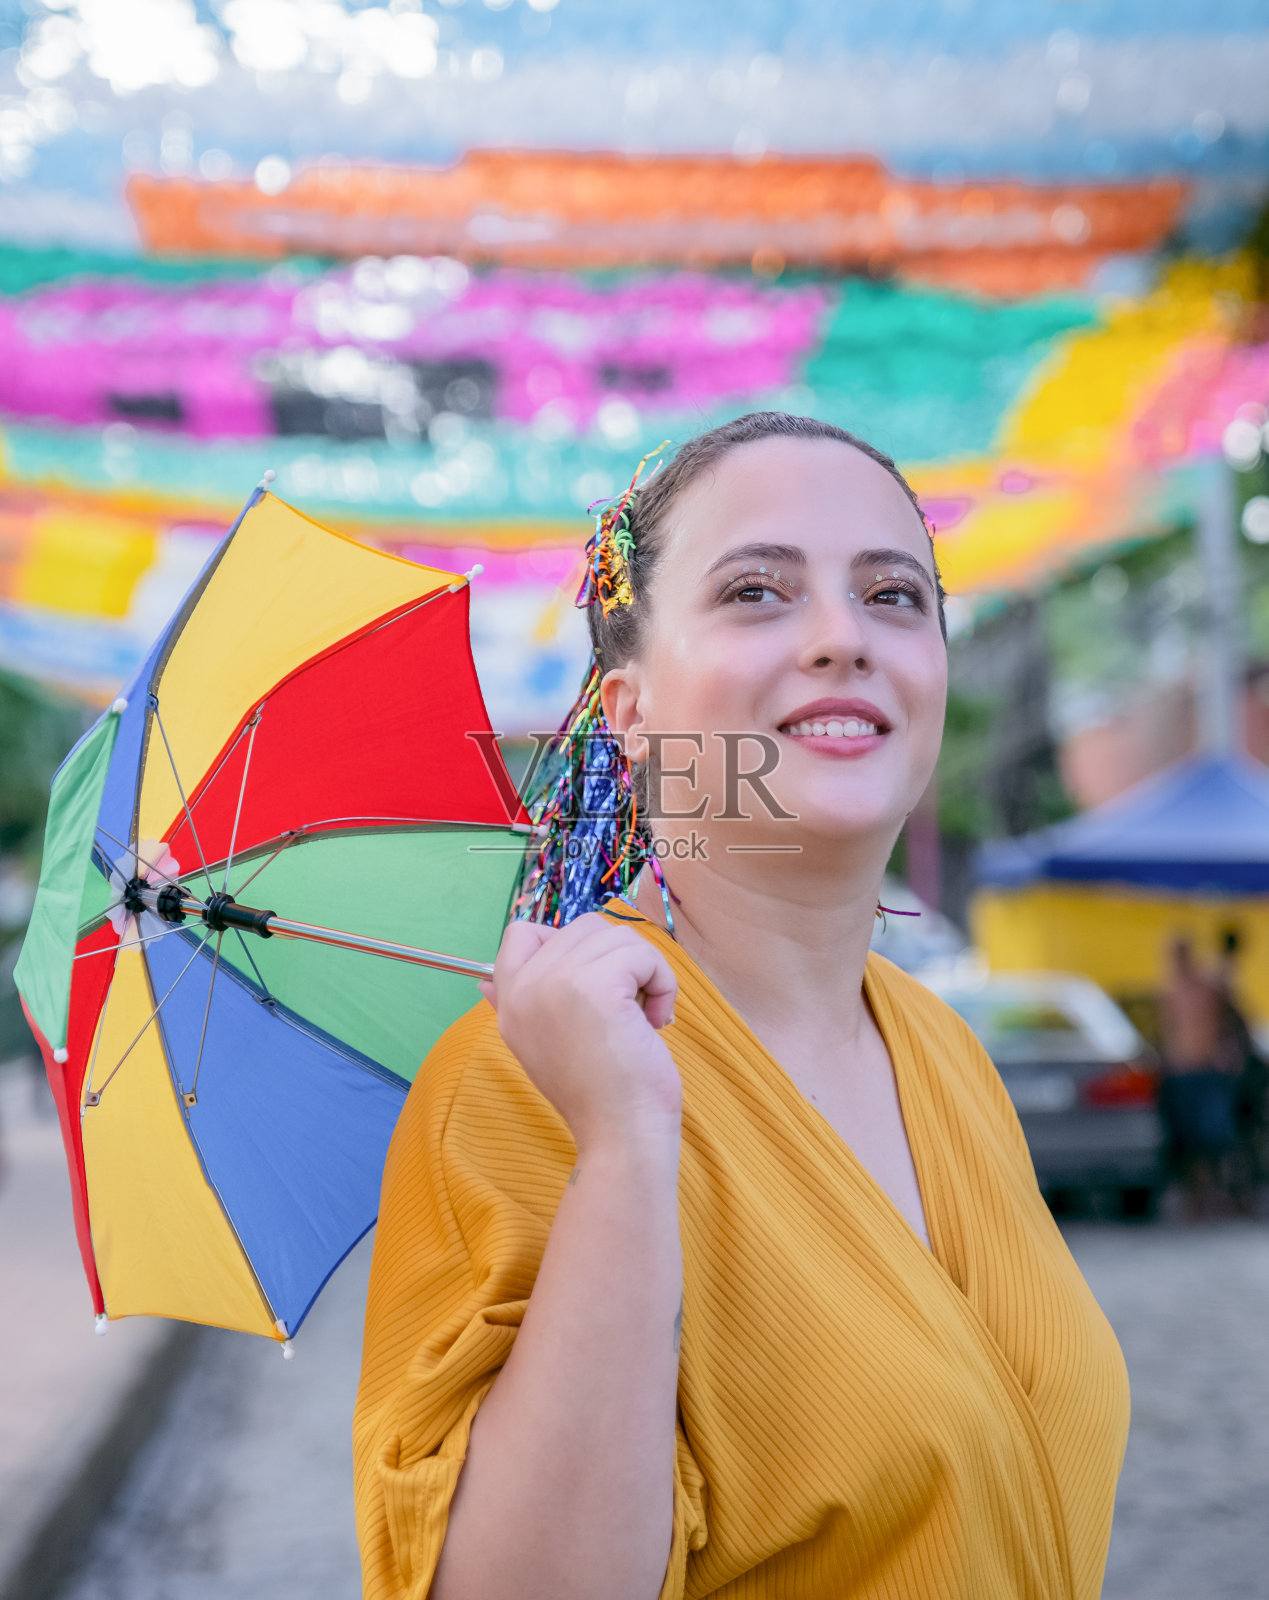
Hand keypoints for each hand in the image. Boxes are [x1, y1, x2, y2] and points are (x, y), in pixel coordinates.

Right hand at [478, 914, 680, 1152]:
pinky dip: (662, 982)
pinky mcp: (596, 985)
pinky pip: (642, 954)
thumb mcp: (541, 1045)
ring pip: (618, 937)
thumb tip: (482, 982)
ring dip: (646, 973)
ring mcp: (557, 982)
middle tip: (629, 1009)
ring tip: (646, 1018)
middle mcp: (525, 986)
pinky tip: (658, 1020)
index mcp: (509, 1000)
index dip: (566, 944)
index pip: (521, 932)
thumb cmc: (597, 1094)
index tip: (593, 984)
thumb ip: (517, 1006)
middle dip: (619, 961)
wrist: (618, 1136)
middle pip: (584, 928)